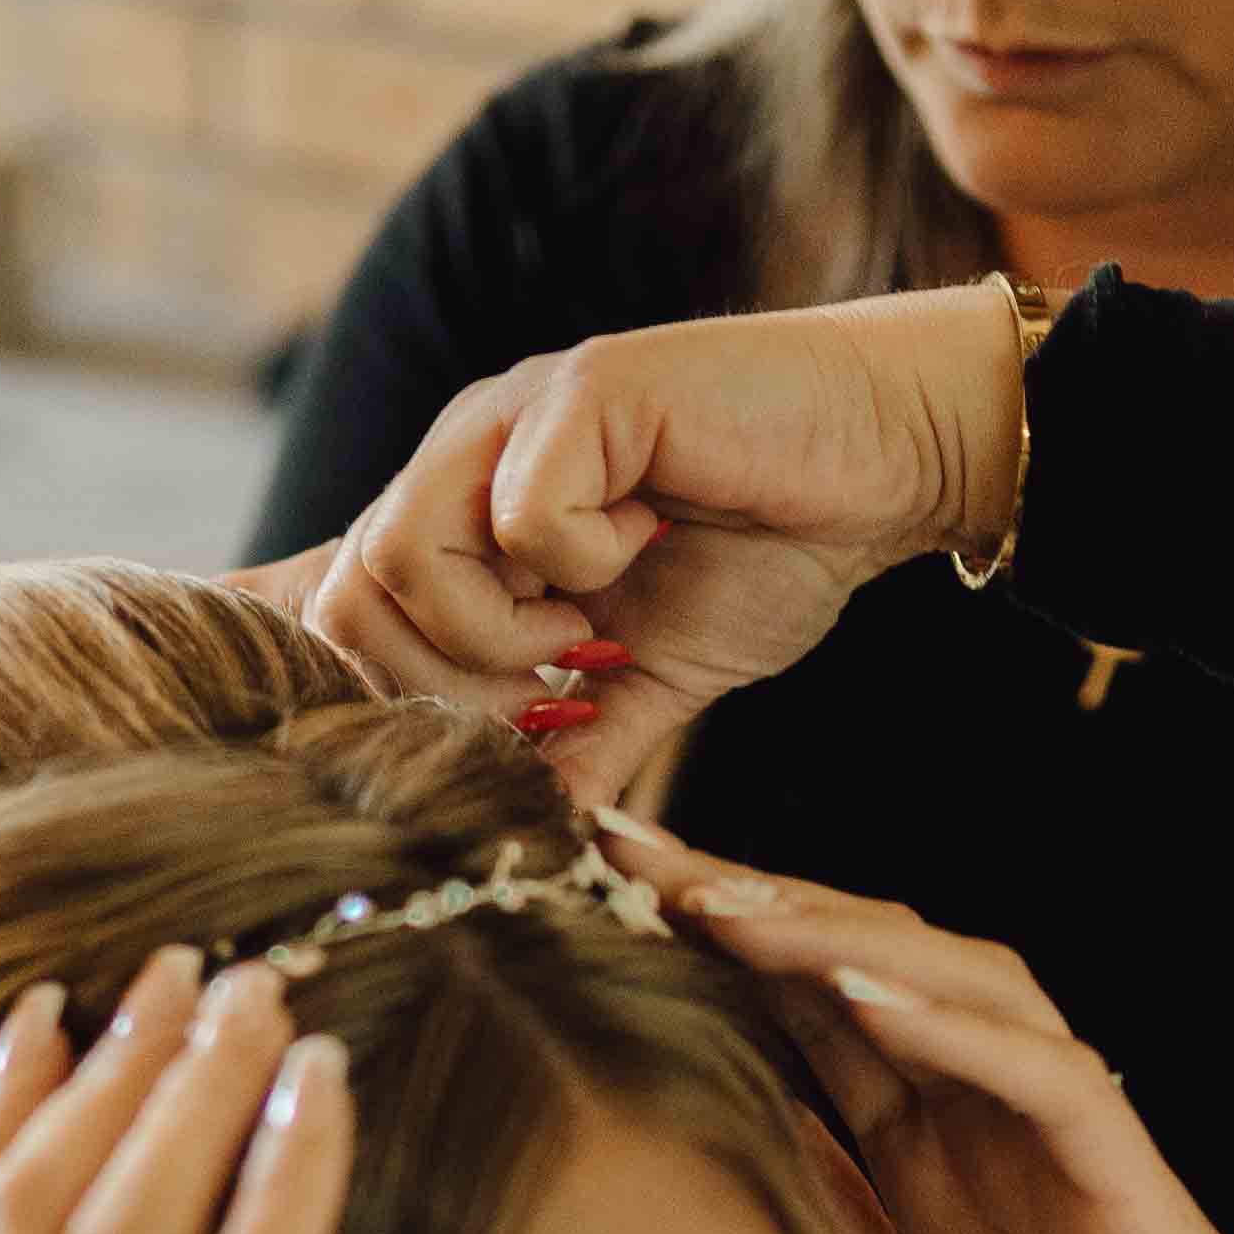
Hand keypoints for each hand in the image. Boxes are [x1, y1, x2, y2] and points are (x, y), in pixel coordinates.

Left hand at [237, 287, 1027, 805]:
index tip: (519, 733)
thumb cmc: (777, 546)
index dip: (406, 701)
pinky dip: (578, 562)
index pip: (343, 615)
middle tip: (547, 703)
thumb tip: (533, 842)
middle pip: (348, 596)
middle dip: (444, 686)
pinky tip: (646, 547)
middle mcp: (468, 455)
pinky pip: (518, 512)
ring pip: (404, 552)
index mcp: (467, 514)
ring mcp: (516, 416)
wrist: (890, 459)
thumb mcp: (658, 677)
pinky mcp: (583, 390)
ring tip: (588, 636)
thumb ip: (584, 746)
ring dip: (496, 633)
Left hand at [606, 823, 1233, 1233]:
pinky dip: (954, 1026)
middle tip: (615, 849)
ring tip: (717, 900)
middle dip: (741, 904)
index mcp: (925, 1173)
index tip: (574, 917)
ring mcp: (1061, 1148)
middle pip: (859, 970)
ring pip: (949, 985)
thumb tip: (682, 1230)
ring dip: (831, 935)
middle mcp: (987, 1133)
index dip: (697, 964)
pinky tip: (862, 992)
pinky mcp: (1131, 1187)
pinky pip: (1042, 1076)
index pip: (800, 1029)